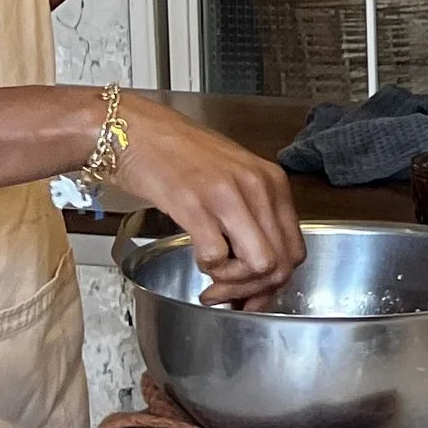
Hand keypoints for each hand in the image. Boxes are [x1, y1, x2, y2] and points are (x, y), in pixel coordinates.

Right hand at [117, 97, 302, 302]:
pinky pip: (216, 257)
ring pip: (260, 265)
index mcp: (272, 182)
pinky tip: (196, 259)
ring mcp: (228, 195)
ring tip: (211, 282)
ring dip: (234, 284)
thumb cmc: (178, 156)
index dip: (276, 282)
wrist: (132, 131)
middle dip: (255, 291)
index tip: (254, 295)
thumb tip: (259, 270)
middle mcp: (258, 187)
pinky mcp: (194, 203)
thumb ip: (251, 219)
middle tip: (229, 295)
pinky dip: (207, 268)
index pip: (295, 249)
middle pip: (282, 263)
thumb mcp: (232, 180)